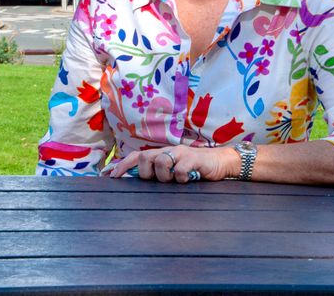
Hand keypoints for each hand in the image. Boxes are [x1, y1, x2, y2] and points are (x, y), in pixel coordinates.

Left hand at [106, 145, 237, 182]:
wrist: (221, 162)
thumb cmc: (194, 168)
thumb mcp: (174, 170)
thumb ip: (158, 173)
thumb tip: (138, 182)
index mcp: (161, 154)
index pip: (136, 156)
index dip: (123, 165)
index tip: (112, 176)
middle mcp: (168, 150)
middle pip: (144, 157)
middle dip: (145, 172)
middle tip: (155, 180)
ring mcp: (181, 153)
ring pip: (160, 161)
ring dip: (163, 176)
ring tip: (173, 180)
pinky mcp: (194, 159)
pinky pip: (180, 169)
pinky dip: (180, 177)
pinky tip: (187, 179)